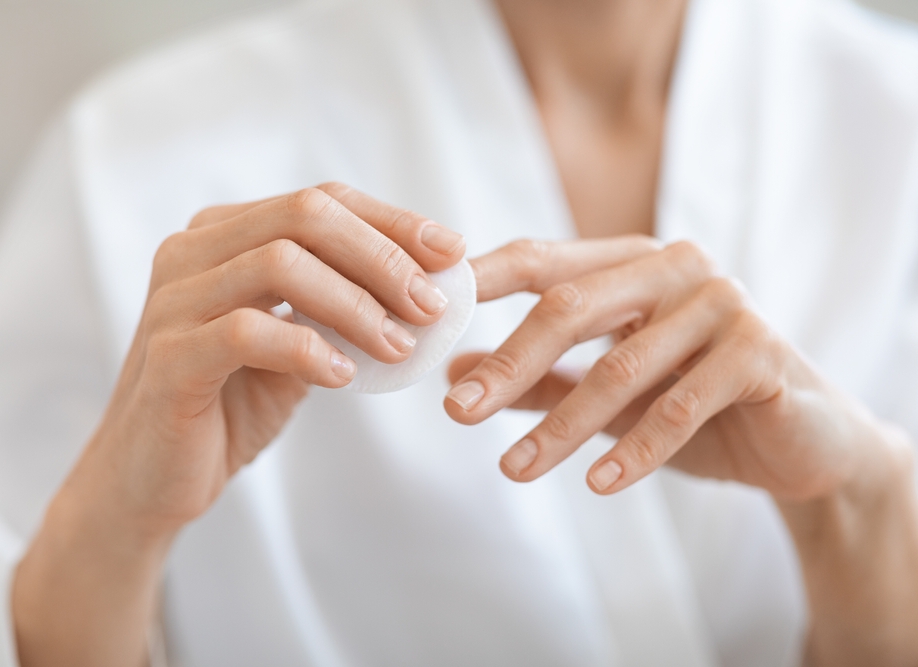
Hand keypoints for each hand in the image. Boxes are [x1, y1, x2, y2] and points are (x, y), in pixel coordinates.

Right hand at [14, 183, 464, 665]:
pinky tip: (344, 376)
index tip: (452, 252)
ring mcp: (172, 301)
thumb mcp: (296, 344)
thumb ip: (340, 309)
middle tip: (433, 305)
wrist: (153, 479)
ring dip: (356, 304)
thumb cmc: (230, 404)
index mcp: (223, 236)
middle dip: (383, 257)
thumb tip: (428, 289)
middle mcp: (191, 252)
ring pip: (278, 264)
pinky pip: (246, 332)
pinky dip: (307, 348)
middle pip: (304, 215)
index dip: (392, 221)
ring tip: (401, 347)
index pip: (319, 201)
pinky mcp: (168, 357)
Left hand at [444, 236, 891, 500]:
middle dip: (508, 364)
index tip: (424, 315)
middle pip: (568, 307)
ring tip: (514, 471)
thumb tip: (453, 377)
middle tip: (456, 412)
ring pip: (619, 366)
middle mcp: (674, 268)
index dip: (479, 282)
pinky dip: (635, 449)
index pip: (539, 260)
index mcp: (629, 262)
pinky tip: (597, 484)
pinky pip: (682, 405)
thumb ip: (536, 379)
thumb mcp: (605, 392)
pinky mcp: (761, 351)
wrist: (800, 441)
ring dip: (561, 426)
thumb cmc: (693, 405)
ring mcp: (722, 303)